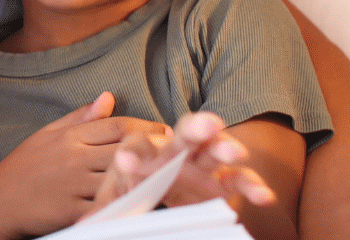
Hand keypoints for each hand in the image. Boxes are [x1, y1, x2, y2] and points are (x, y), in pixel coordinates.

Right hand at [0, 92, 169, 239]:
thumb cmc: (21, 170)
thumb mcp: (47, 135)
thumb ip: (80, 117)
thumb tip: (109, 96)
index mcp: (69, 137)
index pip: (117, 126)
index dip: (146, 127)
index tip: (167, 132)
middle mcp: (74, 157)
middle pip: (125, 148)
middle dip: (156, 149)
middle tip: (182, 151)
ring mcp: (74, 184)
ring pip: (121, 176)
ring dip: (148, 174)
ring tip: (173, 173)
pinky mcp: (73, 210)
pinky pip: (107, 205)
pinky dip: (127, 203)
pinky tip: (146, 201)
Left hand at [90, 111, 274, 214]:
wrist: (162, 194)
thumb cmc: (134, 191)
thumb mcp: (116, 200)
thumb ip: (105, 208)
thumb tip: (86, 225)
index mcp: (145, 152)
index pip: (138, 148)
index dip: (134, 155)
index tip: (126, 163)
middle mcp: (177, 152)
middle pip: (185, 136)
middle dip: (196, 128)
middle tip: (205, 124)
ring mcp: (203, 165)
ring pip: (216, 151)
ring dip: (226, 148)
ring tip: (235, 152)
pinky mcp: (223, 183)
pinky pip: (240, 181)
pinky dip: (253, 186)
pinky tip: (263, 195)